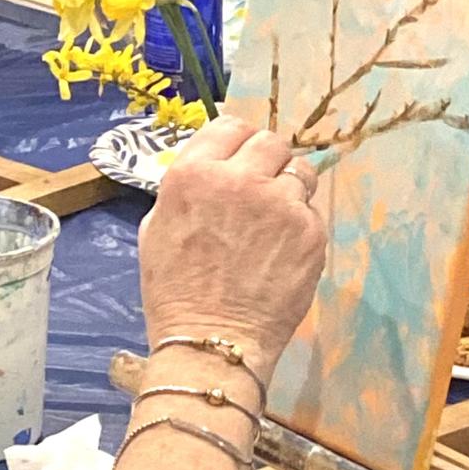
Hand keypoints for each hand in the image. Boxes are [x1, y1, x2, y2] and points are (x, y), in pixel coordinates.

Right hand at [138, 114, 324, 377]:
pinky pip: (311, 209)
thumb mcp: (157, 228)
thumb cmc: (174, 292)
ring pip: (298, 171)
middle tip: (259, 190)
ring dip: (287, 189)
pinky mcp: (311, 230)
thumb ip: (188, 187)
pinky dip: (300, 224)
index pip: (230, 126)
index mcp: (194, 174)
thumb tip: (213, 168)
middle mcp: (239, 180)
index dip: (236, 142)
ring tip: (274, 222)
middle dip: (265, 161)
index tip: (241, 158)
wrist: (211, 343)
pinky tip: (282, 250)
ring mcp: (280, 204)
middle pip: (270, 141)